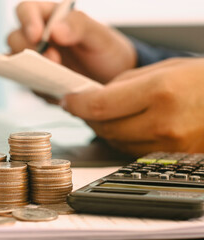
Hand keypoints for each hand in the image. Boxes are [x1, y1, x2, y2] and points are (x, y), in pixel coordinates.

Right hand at [7, 1, 136, 82]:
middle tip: (54, 60)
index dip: (27, 20)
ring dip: (28, 69)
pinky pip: (26, 84)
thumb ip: (79, 26)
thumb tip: (54, 31)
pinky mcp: (35, 82)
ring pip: (14, 62)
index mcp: (50, 18)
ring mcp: (34, 61)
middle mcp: (37, 38)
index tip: (37, 35)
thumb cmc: (105, 51)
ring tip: (53, 76)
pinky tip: (56, 90)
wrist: (113, 80)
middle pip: (15, 38)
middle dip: (29, 49)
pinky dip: (38, 87)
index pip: (26, 10)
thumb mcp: (100, 36)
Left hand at [61, 58, 203, 155]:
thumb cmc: (202, 80)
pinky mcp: (170, 159)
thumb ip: (123, 84)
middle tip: (80, 105)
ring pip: (115, 142)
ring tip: (102, 114)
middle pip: (104, 127)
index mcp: (160, 93)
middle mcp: (164, 123)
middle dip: (86, 116)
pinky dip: (119, 139)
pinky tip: (121, 126)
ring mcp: (168, 146)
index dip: (77, 104)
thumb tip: (93, 95)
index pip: (100, 105)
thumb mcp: (163, 69)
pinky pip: (131, 151)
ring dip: (101, 128)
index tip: (68, 100)